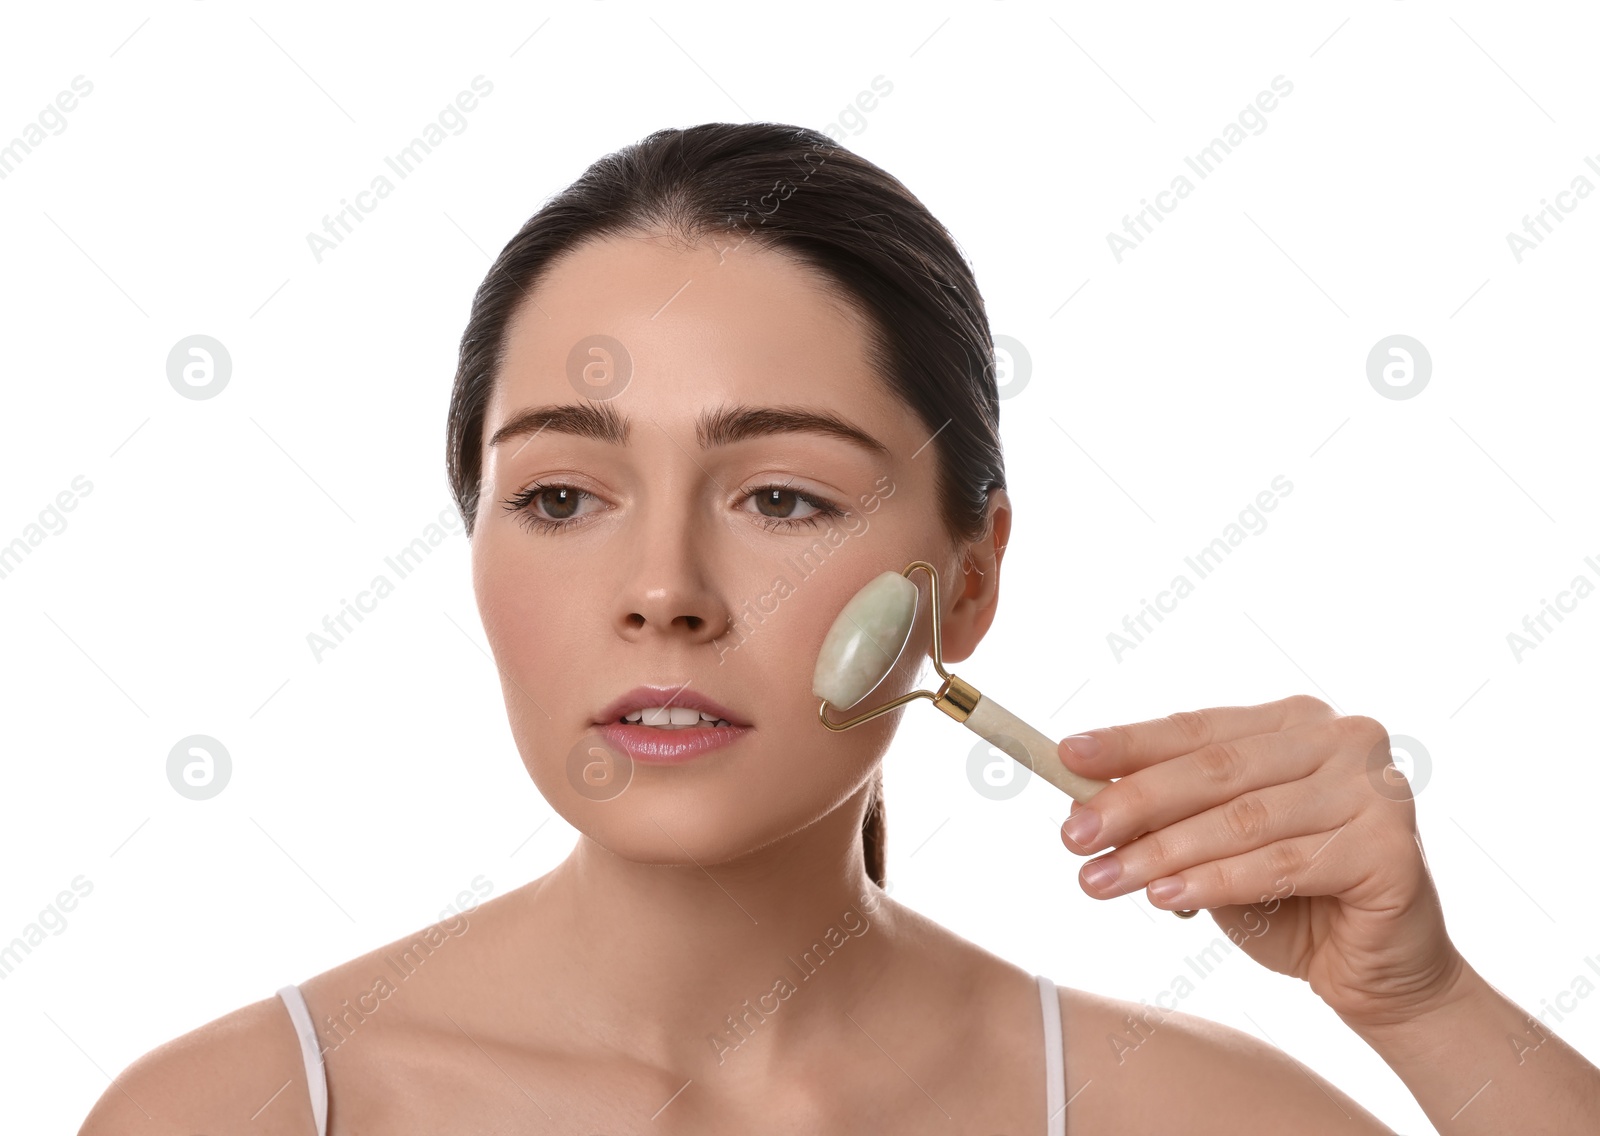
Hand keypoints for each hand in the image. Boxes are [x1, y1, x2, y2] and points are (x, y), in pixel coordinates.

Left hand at [1057, 694, 1465, 1028]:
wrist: (1375, 973)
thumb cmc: (1289, 901)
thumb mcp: (1212, 848)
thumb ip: (1165, 815)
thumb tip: (1081, 798)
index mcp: (1296, 722)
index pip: (1198, 728)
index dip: (1128, 742)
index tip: (1064, 755)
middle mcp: (1344, 741)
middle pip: (1216, 769)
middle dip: (1133, 803)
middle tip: (1072, 835)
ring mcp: (1376, 790)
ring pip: (1243, 820)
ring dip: (1161, 852)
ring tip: (1101, 880)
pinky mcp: (1390, 849)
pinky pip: (1281, 864)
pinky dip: (1216, 883)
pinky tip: (1165, 899)